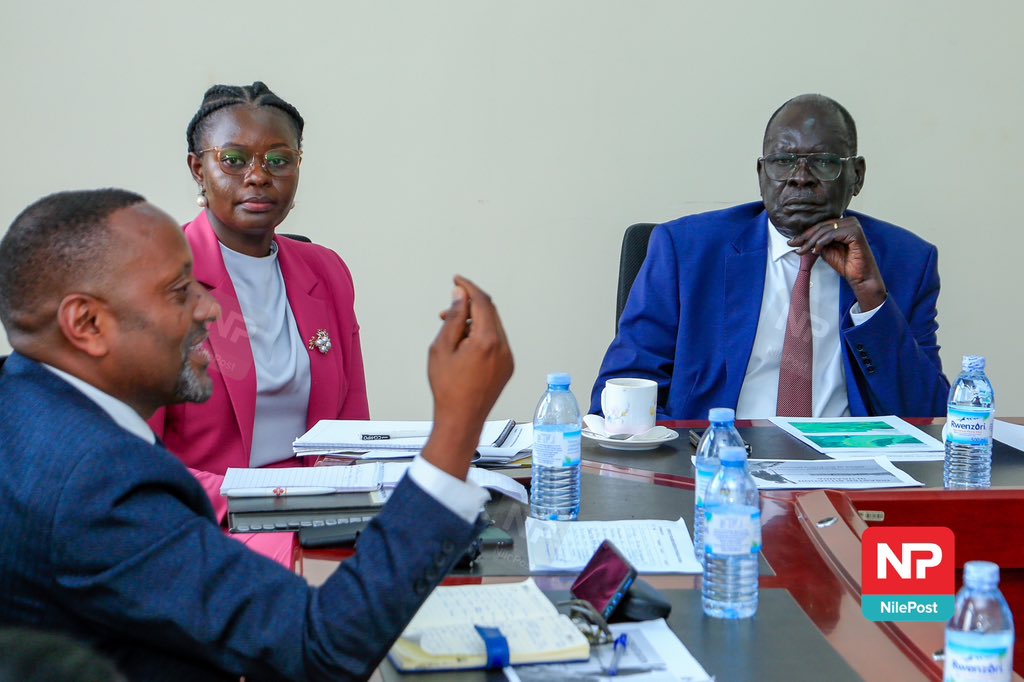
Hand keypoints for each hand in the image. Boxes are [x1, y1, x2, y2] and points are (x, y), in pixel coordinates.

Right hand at [421, 276, 513, 479]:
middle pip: (490, 312)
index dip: (469, 287)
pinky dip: (482, 335)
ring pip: (494, 327)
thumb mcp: (442, 348)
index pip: (482, 302)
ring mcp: (508, 358)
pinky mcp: (507, 367)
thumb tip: (460, 295)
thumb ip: (453, 318)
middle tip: (449, 308)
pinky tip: (465, 345)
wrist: (461, 419)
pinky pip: (497, 342)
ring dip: (475, 321)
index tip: (457, 280)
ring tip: (452, 331)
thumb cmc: (447, 388)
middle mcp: (503, 347)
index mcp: (487, 341)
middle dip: (470, 304)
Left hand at [788, 216, 886, 310]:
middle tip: (793, 244)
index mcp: (843, 223)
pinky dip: (821, 242)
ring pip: (825, 230)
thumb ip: (816, 242)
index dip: (806, 233)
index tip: (792, 241)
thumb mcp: (826, 250)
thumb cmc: (846, 264)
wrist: (859, 276)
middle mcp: (849, 221)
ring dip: (811, 241)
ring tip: (803, 250)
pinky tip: (816, 250)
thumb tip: (799, 239)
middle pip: (822, 226)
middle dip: (806, 237)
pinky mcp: (855, 232)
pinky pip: (832, 234)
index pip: (821, 225)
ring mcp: (853, 225)